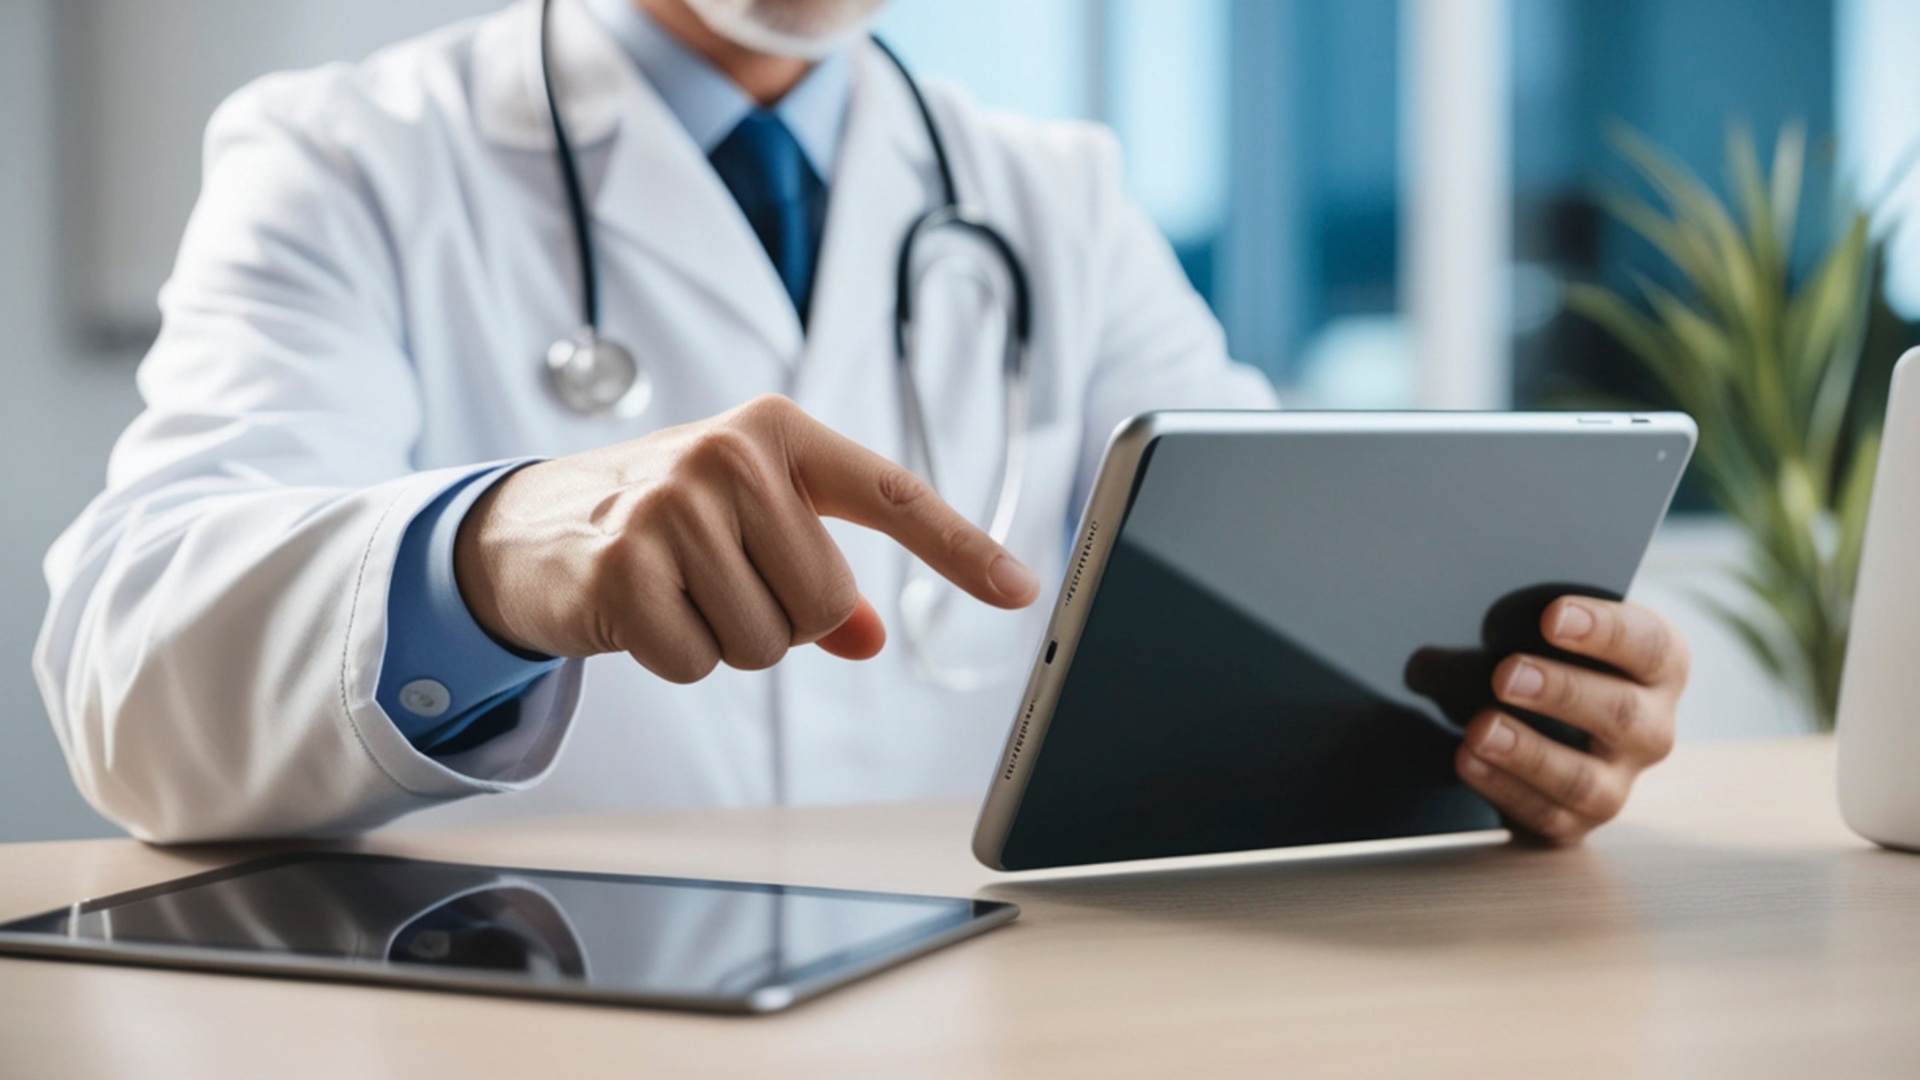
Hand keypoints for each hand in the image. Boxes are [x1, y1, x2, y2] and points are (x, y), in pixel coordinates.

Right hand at [453, 395, 1040, 681]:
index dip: (959, 548)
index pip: (890, 493)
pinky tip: (641, 611)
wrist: (531, 524)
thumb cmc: (662, 519)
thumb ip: (818, 571)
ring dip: (727, 639)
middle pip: (826, 601)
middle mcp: (730, 456)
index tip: (1021, 590)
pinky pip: (700, 663)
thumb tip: (870, 637)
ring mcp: (673, 507)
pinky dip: (677, 658)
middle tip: (721, 583)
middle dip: (784, 619)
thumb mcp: (748, 524)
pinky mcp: (625, 566)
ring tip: (679, 591)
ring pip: (769, 642)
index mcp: (777, 433)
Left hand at [1455, 596, 1688, 845]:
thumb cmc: (1547, 658)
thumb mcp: (1539, 636)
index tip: (1551, 617)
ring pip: (1586, 779)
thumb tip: (1424, 665)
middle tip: (1505, 675)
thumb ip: (1504, 635)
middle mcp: (1651, 725)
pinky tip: (1467, 760)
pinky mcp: (1581, 820)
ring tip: (1480, 728)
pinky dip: (1503, 788)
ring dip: (1528, 754)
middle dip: (1560, 693)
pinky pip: (1547, 814)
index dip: (1603, 631)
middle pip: (1620, 713)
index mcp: (1658, 664)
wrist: (1547, 720)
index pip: (1648, 645)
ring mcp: (1621, 779)